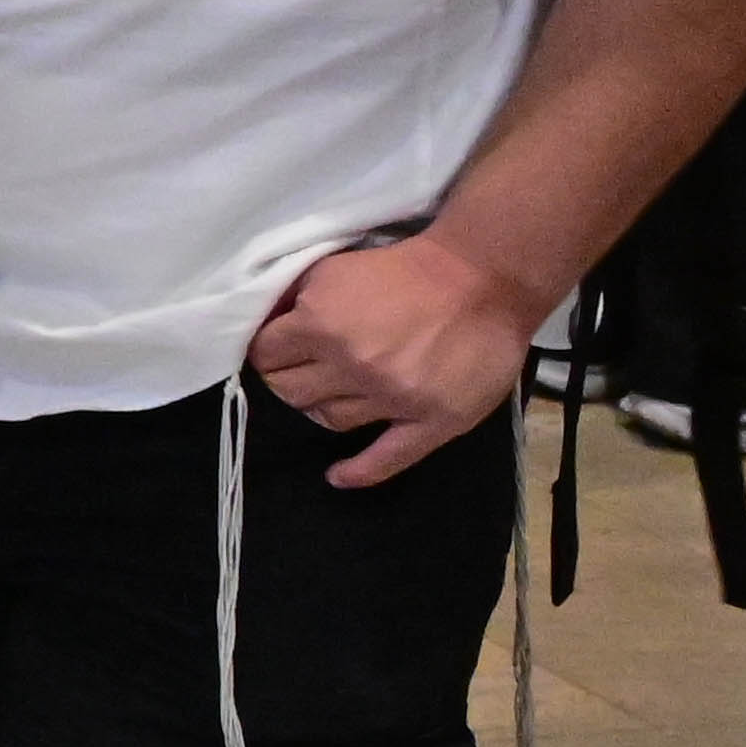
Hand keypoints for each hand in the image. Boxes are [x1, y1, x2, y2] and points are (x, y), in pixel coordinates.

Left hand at [249, 228, 558, 488]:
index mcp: (320, 324)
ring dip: (322, 409)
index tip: (277, 352)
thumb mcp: (334, 270)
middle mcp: (352, 365)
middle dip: (289, 380)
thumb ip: (295, 298)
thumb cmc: (404, 271)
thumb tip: (265, 322)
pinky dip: (360, 472)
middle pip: (292, 392)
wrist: (480, 281)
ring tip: (333, 396)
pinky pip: (388, 458)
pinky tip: (339, 477)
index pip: (265, 356)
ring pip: (330, 420)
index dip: (268, 353)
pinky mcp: (431, 421)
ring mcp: (391, 398)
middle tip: (304, 372)